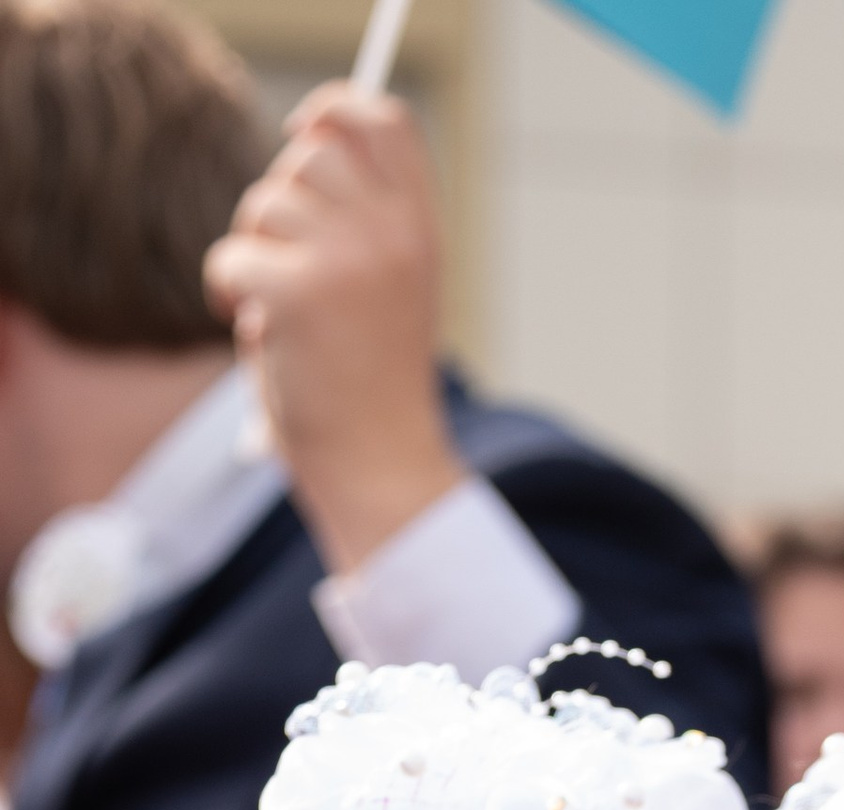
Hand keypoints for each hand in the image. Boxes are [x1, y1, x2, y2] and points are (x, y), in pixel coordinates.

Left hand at [203, 90, 463, 573]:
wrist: (383, 471)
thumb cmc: (376, 391)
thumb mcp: (391, 290)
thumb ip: (361, 220)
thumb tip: (300, 143)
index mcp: (421, 233)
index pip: (384, 122)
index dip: (335, 111)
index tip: (303, 133)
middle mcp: (390, 236)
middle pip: (308, 157)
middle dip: (280, 203)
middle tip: (287, 264)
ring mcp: (345, 261)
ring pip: (262, 205)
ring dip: (253, 254)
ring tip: (277, 312)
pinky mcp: (295, 293)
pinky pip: (230, 260)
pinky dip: (229, 296)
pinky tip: (260, 336)